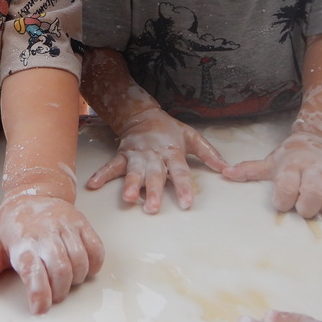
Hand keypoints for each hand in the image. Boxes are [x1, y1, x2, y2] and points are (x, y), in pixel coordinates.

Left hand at [0, 195, 103, 313]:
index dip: (39, 294)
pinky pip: (96, 249)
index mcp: (23, 241)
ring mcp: (67, 226)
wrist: (32, 192)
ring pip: (80, 262)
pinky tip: (83, 269)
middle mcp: (47, 233)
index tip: (39, 309)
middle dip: (59, 291)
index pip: (34, 271)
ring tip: (66, 282)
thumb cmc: (12, 222)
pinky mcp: (82, 223)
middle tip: (53, 295)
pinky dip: (94, 265)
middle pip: (61, 270)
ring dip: (76, 280)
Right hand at [86, 108, 228, 212]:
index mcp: (172, 152)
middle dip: (153, 191)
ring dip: (130, 185)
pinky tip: (93, 185)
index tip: (186, 203)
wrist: (142, 114)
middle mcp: (154, 155)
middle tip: (153, 208)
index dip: (183, 187)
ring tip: (128, 199)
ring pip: (133, 172)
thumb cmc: (170, 130)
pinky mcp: (122, 155)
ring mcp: (136, 156)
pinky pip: (111, 166)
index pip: (180, 172)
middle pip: (154, 175)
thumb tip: (228, 170)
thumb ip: (210, 154)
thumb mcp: (193, 137)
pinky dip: (102, 175)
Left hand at [222, 132, 321, 217]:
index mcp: (291, 165)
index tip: (282, 204)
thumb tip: (225, 174)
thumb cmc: (288, 159)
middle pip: (313, 193)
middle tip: (303, 210)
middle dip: (307, 207)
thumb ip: (249, 170)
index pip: (287, 185)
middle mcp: (312, 167)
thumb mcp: (268, 163)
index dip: (284, 200)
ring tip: (321, 209)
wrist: (312, 141)